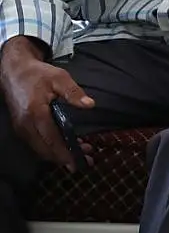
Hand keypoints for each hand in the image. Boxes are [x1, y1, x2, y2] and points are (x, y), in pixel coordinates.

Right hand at [0, 37, 94, 170]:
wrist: (14, 72)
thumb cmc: (38, 74)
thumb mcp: (59, 78)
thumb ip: (74, 92)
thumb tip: (89, 105)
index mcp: (35, 113)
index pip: (51, 139)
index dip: (65, 152)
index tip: (80, 160)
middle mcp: (25, 125)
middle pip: (45, 149)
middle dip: (65, 158)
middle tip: (86, 160)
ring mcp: (21, 128)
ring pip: (40, 149)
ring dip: (59, 154)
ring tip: (81, 153)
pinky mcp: (21, 128)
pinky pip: (37, 143)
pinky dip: (51, 148)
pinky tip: (66, 146)